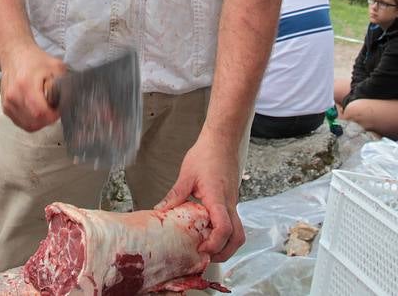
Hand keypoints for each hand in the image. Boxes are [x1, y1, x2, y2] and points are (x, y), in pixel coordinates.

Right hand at [0, 42, 65, 131]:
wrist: (15, 55)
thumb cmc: (35, 60)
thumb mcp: (56, 67)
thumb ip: (64, 83)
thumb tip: (68, 100)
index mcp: (25, 86)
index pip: (40, 113)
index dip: (53, 115)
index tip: (59, 109)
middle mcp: (13, 97)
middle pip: (33, 123)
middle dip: (47, 120)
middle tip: (54, 109)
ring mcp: (7, 104)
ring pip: (27, 126)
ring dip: (39, 122)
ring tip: (45, 108)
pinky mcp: (5, 108)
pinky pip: (20, 123)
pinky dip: (31, 121)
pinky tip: (36, 110)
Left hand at [156, 130, 243, 261]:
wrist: (223, 139)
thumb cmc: (207, 153)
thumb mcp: (187, 174)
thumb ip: (174, 195)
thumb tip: (159, 212)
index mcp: (218, 198)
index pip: (224, 228)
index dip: (214, 244)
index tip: (201, 250)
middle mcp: (229, 203)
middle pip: (238, 237)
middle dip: (224, 253)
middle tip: (205, 257)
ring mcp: (233, 202)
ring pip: (238, 231)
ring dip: (226, 245)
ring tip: (207, 248)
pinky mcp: (232, 200)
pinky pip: (233, 222)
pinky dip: (224, 234)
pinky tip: (208, 231)